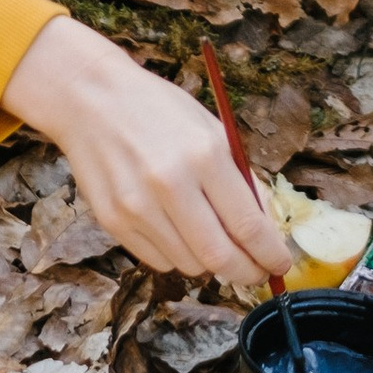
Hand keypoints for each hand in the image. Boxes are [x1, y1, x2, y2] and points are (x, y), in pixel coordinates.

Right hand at [1, 18, 291, 285]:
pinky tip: (177, 230)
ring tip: (212, 239)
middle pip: (219, 256)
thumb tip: (266, 227)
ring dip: (210, 262)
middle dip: (246, 272)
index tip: (280, 264)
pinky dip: (177, 255)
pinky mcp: (113, 223)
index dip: (270, 254)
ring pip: (189, 264)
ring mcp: (137, 207)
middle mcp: (170, 184)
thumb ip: (240, 179)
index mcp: (204, 154)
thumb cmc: (158, 110)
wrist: (91, 99)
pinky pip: (158, 260)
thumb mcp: (211, 130)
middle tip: (257, 273)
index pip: (247, 225)